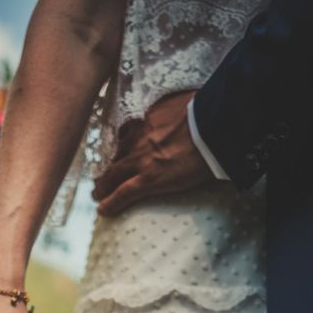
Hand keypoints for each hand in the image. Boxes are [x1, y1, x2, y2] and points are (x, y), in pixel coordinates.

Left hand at [92, 90, 214, 215]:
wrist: (214, 125)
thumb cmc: (206, 111)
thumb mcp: (182, 102)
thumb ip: (173, 107)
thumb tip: (180, 105)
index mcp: (145, 120)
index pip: (124, 133)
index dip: (117, 145)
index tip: (113, 151)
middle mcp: (137, 139)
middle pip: (113, 155)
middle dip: (104, 166)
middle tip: (99, 176)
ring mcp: (140, 159)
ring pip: (112, 175)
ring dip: (103, 186)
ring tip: (98, 194)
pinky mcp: (149, 179)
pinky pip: (124, 193)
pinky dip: (111, 202)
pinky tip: (103, 210)